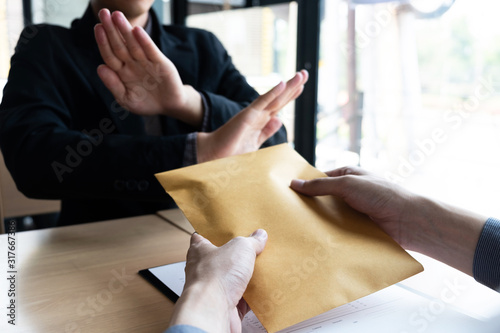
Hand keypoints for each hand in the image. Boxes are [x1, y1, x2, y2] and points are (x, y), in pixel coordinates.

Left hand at [94, 9, 202, 126]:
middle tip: (103, 12)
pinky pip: (151, 51)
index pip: (110, 54)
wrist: (169, 106)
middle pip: (119, 45)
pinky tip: (137, 31)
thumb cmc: (146, 103)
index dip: (103, 42)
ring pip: (133, 44)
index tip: (97, 28)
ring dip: (125, 30)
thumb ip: (113, 85)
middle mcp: (132, 63)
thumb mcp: (126, 100)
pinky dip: (144, 41)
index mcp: (122, 71)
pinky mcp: (160, 63)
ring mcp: (146, 62)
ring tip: (117, 15)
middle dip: (111, 29)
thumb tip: (100, 67)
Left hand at [169, 230, 267, 332]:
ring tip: (261, 267)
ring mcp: (214, 289)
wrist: (213, 310)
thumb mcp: (240, 247)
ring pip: (232, 280)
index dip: (212, 233)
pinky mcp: (225, 305)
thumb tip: (259, 236)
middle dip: (236, 255)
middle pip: (221, 259)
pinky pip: (242, 299)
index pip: (201, 237)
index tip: (224, 230)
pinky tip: (262, 289)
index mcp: (200, 251)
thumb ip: (251, 241)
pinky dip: (252, 296)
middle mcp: (203, 270)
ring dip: (245, 276)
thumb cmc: (215, 277)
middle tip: (251, 248)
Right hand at [197, 70, 307, 161]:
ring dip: (288, 86)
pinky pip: (262, 103)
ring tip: (301, 75)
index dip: (291, 95)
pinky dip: (272, 93)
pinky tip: (283, 84)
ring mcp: (253, 114)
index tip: (302, 86)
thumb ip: (267, 131)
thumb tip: (279, 120)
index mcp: (261, 121)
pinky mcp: (247, 116)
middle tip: (305, 73)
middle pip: (280, 98)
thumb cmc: (232, 151)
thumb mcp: (256, 142)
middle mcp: (258, 114)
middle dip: (293, 86)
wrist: (215, 154)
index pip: (279, 105)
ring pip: (274, 98)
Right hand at [290, 166, 485, 275]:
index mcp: (348, 176)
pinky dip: (330, 234)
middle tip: (289, 215)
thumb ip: (320, 185)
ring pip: (330, 217)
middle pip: (324, 200)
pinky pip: (339, 231)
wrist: (408, 221)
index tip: (288, 194)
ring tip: (299, 229)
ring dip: (320, 223)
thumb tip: (295, 183)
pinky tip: (317, 239)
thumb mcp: (347, 184)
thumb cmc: (382, 195)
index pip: (320, 179)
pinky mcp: (358, 229)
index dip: (306, 186)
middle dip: (311, 207)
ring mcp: (354, 212)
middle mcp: (350, 193)